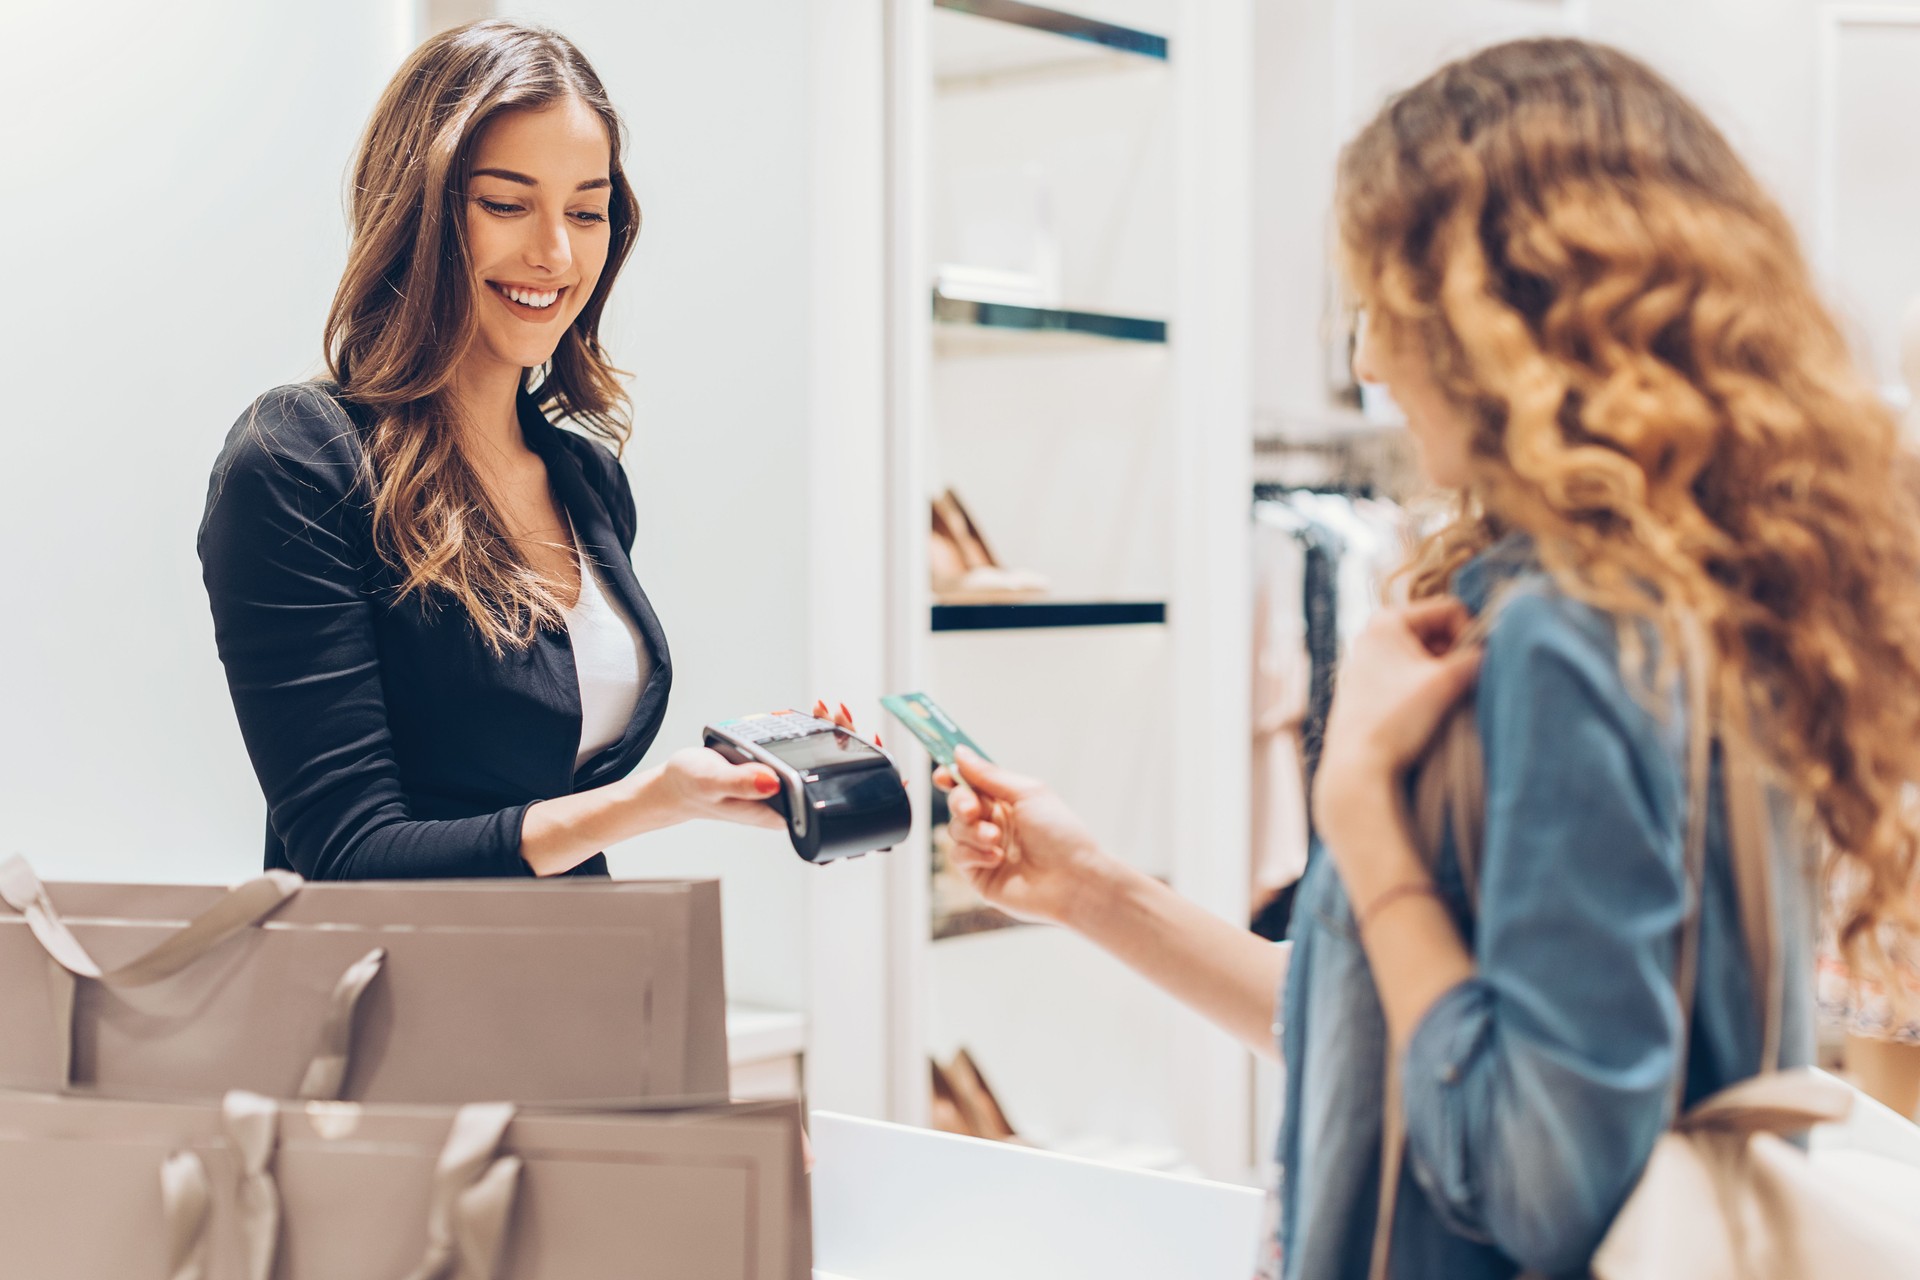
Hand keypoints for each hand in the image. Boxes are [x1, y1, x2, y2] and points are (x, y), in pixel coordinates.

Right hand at [653, 699, 876, 832]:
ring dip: (831, 733)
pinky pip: (801, 748)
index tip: (869, 746)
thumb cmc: (691, 788)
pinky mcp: (775, 767)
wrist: (675, 785)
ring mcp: (783, 783)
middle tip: (840, 714)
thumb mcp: (714, 782)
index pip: (830, 795)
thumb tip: (774, 781)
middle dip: (847, 743)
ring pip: (820, 757)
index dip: (857, 774)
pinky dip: (811, 729)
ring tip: (829, 708)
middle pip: (831, 773)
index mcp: (782, 812)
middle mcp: (788, 799)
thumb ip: (742, 783)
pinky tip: (813, 714)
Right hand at [933, 748, 1122, 926]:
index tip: (943, 775)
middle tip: (973, 809)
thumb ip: (989, 775)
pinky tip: (997, 858)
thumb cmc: (1060, 834)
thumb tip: (959, 753)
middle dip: (961, 803)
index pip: (972, 784)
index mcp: (1008, 801)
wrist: (1073, 879)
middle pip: (959, 804)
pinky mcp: (980, 875)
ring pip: (956, 830)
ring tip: (996, 839)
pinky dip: (974, 853)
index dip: (954, 777)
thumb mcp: (1027, 793)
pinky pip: (959, 856)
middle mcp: (995, 823)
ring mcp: (986, 849)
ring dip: (973, 831)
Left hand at [1313, 596, 1482, 839]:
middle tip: (1460, 686)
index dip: (1471, 635)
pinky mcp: (1368, 689)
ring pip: (1425, 657)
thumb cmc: (1397, 718)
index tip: (1475, 667)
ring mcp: (1367, 662)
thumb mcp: (1446, 681)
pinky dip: (1426, 688)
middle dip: (1456, 657)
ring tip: (1443, 702)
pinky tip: (1426, 713)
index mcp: (1386, 620)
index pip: (1450, 610)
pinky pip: (1409, 676)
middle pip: (1437, 632)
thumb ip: (1475, 657)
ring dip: (1443, 675)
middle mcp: (1372, 634)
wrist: (1358, 766)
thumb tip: (1489, 651)